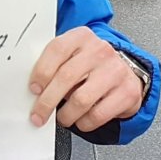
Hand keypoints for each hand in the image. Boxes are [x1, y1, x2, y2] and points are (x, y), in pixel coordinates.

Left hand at [29, 27, 143, 132]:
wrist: (125, 70)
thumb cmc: (91, 64)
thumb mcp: (73, 54)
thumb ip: (55, 63)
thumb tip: (35, 88)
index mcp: (81, 37)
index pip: (57, 50)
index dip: (42, 71)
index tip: (33, 89)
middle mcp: (100, 50)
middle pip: (66, 77)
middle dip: (47, 100)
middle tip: (39, 113)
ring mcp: (115, 71)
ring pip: (81, 99)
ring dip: (66, 115)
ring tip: (62, 117)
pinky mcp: (127, 92)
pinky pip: (99, 114)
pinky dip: (84, 123)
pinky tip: (80, 120)